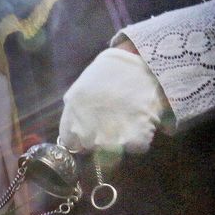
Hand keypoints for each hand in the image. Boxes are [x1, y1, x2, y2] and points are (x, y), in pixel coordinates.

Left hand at [58, 46, 168, 162]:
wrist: (140, 62)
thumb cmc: (109, 71)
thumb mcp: (80, 90)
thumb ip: (75, 114)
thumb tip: (77, 133)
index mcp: (72, 120)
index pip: (72, 144)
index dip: (83, 138)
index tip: (94, 128)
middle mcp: (87, 134)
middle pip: (94, 148)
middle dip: (103, 139)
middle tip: (115, 120)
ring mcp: (110, 140)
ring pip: (116, 152)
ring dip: (123, 140)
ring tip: (130, 118)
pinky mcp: (134, 141)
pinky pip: (137, 148)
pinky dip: (142, 138)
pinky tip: (142, 120)